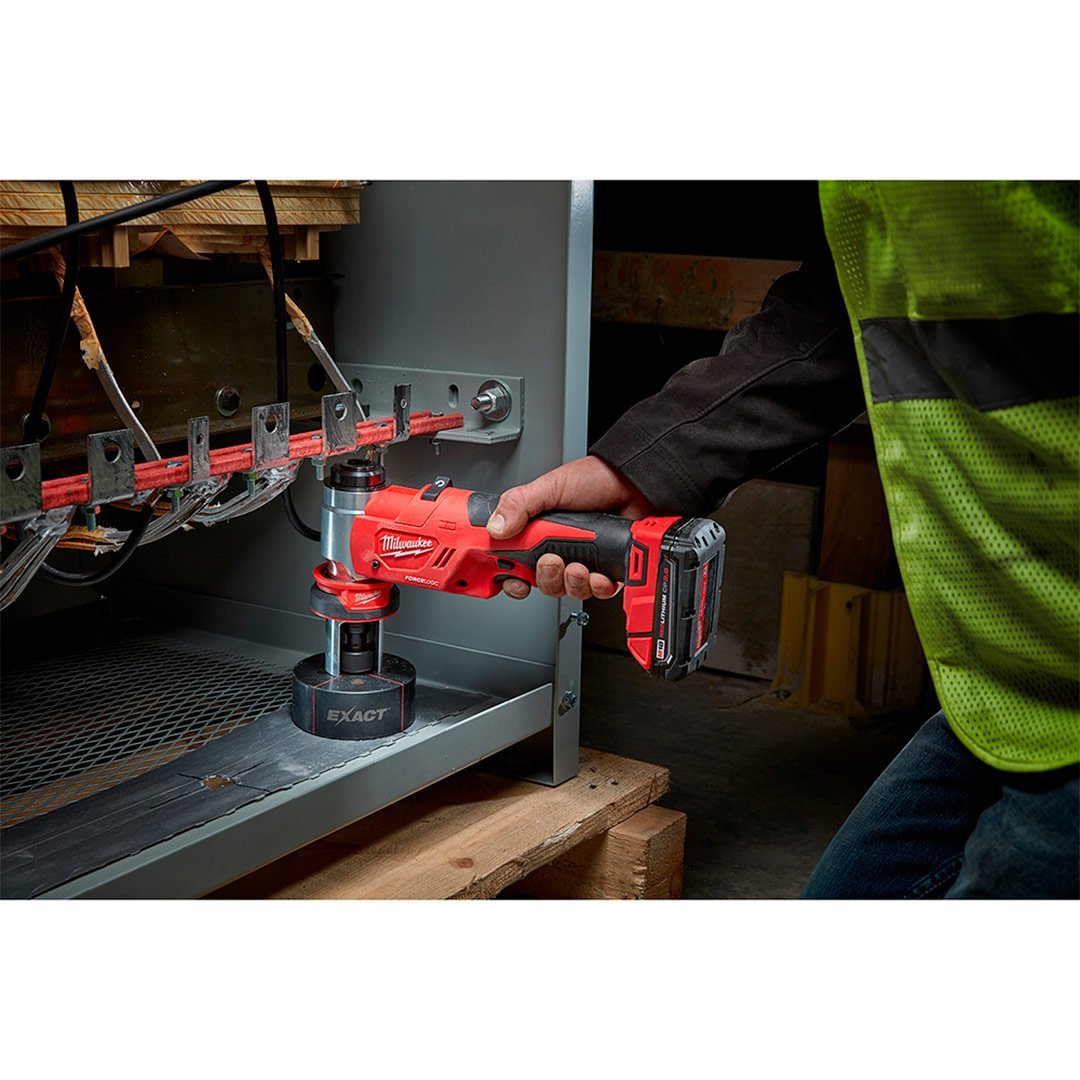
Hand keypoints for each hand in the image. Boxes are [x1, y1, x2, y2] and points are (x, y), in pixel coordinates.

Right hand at [485, 455, 654, 600]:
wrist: (633, 482)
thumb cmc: (593, 479)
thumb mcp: (549, 487)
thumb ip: (519, 505)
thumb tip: (496, 527)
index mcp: (538, 532)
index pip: (514, 562)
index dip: (510, 576)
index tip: (511, 577)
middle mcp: (558, 549)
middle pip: (540, 582)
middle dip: (545, 578)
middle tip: (551, 560)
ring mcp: (582, 560)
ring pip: (568, 589)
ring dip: (572, 583)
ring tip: (578, 565)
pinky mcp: (606, 569)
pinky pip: (597, 591)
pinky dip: (597, 587)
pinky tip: (598, 574)